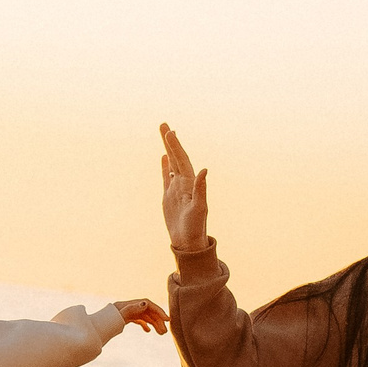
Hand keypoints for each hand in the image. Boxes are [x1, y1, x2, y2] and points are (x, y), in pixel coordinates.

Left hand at [116, 298, 168, 335]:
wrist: (106, 318)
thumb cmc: (115, 314)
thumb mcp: (125, 311)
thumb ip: (135, 307)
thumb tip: (146, 303)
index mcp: (138, 304)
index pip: (153, 307)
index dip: (161, 313)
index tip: (168, 320)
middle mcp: (138, 307)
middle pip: (152, 314)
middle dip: (159, 322)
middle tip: (165, 332)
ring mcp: (135, 312)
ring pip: (149, 318)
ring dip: (155, 325)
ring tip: (161, 334)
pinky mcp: (132, 317)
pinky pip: (142, 320)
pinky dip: (146, 325)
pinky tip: (148, 331)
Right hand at [158, 122, 208, 251]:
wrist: (188, 242)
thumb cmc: (195, 227)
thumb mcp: (199, 209)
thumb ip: (201, 189)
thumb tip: (204, 170)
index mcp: (190, 183)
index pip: (182, 159)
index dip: (176, 146)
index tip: (169, 132)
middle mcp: (184, 183)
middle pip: (177, 157)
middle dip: (170, 141)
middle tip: (163, 124)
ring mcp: (176, 188)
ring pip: (172, 164)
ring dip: (169, 149)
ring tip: (165, 134)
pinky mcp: (169, 196)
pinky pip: (167, 176)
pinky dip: (166, 166)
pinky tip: (164, 158)